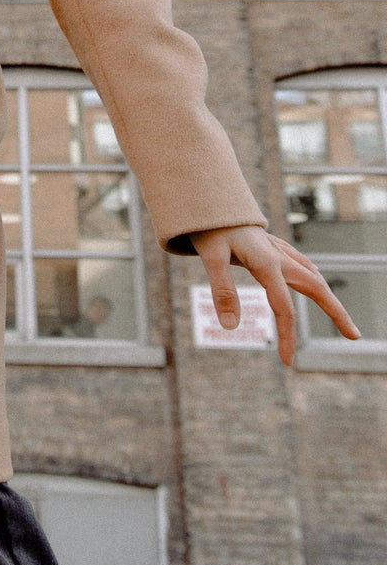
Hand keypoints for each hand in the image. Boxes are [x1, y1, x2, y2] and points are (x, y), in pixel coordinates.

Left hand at [190, 224, 360, 365]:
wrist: (211, 202)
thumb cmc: (210, 229)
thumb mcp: (211, 257)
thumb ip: (223, 290)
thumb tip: (230, 327)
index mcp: (267, 262)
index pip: (283, 307)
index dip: (287, 335)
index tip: (288, 362)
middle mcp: (279, 257)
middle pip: (316, 287)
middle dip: (336, 312)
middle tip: (355, 336)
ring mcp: (279, 251)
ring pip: (312, 275)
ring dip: (329, 297)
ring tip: (343, 319)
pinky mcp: (274, 247)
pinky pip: (302, 265)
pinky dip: (314, 279)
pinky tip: (316, 283)